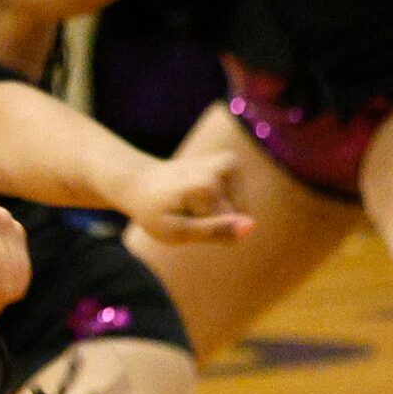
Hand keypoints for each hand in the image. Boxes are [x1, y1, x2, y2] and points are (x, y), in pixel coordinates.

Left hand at [122, 148, 253, 243]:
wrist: (141, 185)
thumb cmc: (156, 212)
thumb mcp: (177, 231)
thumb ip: (214, 232)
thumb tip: (252, 227)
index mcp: (206, 185)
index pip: (225, 227)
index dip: (203, 231)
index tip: (180, 218)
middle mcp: (221, 167)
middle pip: (234, 216)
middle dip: (210, 221)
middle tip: (183, 210)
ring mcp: (227, 161)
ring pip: (238, 209)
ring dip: (215, 213)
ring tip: (189, 202)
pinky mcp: (230, 161)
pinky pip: (238, 198)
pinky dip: (220, 203)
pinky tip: (200, 194)